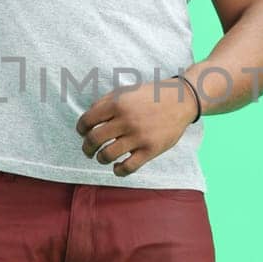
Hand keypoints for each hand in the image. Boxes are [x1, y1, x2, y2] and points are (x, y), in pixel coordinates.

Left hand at [75, 78, 198, 177]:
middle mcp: (126, 120)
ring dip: (101, 158)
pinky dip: (118, 170)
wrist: (181, 100)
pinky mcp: (150, 150)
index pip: (87, 121)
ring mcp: (138, 136)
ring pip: (107, 155)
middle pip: (94, 140)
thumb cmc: (151, 95)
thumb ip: (105, 102)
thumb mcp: (126, 91)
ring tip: (103, 157)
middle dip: (87, 147)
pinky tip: (117, 167)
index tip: (83, 133)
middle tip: (88, 150)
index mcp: (117, 104)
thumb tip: (88, 119)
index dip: (81, 129)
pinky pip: (128, 167)